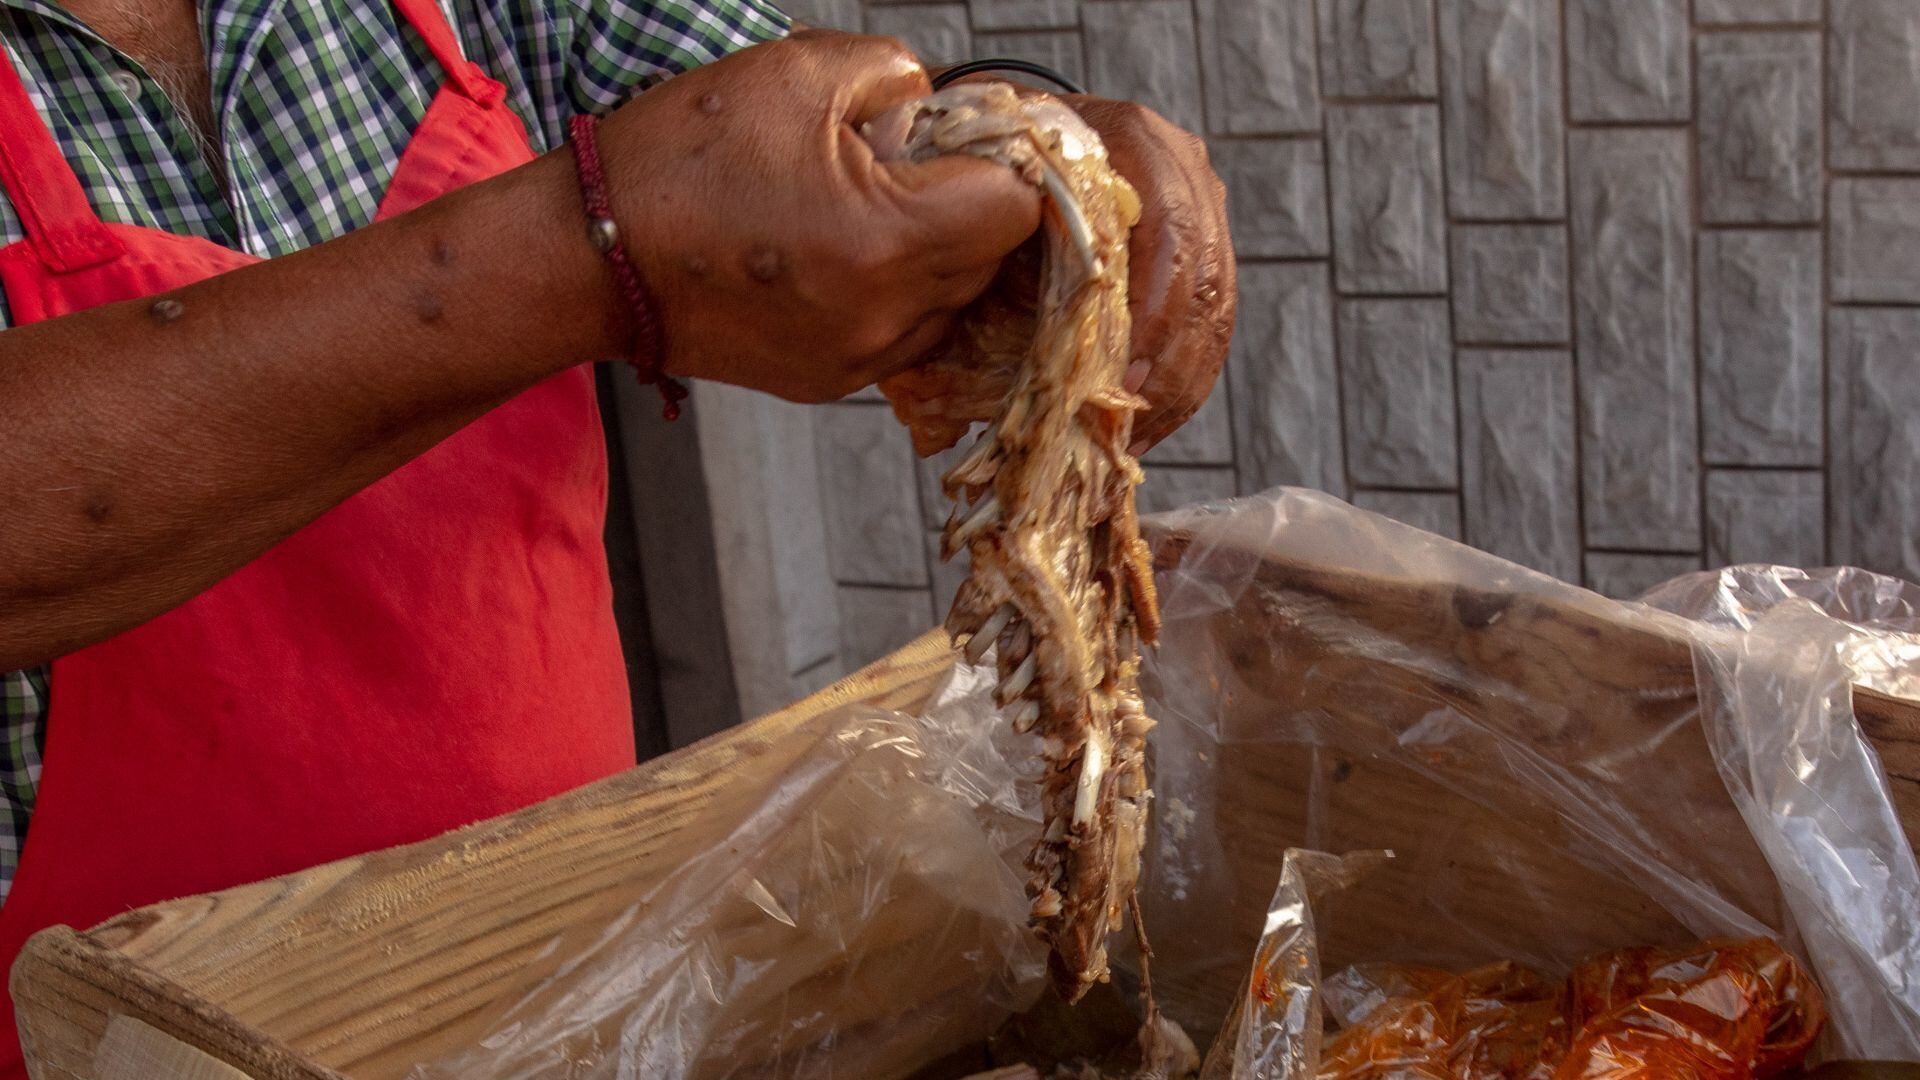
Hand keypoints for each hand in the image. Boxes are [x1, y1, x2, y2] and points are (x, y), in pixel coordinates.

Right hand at [595, 31, 1041, 402]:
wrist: (591, 258)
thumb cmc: (680, 160)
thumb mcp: (797, 73)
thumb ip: (898, 76)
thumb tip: (944, 107)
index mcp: (888, 238)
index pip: (1016, 207)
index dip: (1000, 159)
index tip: (963, 138)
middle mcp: (885, 316)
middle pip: (992, 259)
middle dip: (964, 203)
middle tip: (903, 163)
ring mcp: (859, 359)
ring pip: (954, 302)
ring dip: (934, 253)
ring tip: (864, 210)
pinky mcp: (830, 382)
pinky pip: (906, 334)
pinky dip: (895, 294)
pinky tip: (840, 254)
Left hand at [875, 89, 1233, 454]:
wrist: (1014, 135)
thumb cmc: (983, 168)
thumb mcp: (974, 198)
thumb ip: (975, 253)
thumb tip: (943, 379)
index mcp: (1128, 140)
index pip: (1169, 232)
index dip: (1154, 312)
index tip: (1123, 378)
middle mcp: (1180, 166)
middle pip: (1203, 280)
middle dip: (1168, 368)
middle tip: (1123, 431)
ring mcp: (1201, 207)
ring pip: (1214, 312)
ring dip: (1174, 388)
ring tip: (1125, 443)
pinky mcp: (1202, 250)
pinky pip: (1208, 327)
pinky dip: (1177, 382)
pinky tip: (1138, 426)